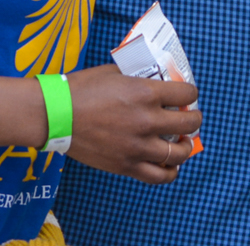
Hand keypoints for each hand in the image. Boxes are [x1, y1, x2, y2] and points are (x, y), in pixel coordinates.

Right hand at [61, 65, 201, 184]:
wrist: (56, 115)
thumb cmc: (81, 89)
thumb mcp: (114, 72)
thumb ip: (137, 79)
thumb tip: (153, 80)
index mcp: (145, 93)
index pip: (187, 93)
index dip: (191, 93)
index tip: (187, 95)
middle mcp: (147, 120)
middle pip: (189, 123)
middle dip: (194, 119)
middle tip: (190, 117)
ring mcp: (138, 146)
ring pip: (179, 153)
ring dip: (186, 146)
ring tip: (182, 142)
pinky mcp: (126, 166)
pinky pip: (159, 176)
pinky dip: (170, 171)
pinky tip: (169, 164)